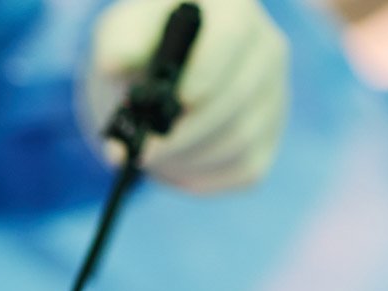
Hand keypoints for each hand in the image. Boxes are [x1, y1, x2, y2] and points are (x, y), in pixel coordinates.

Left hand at [85, 0, 288, 192]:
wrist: (154, 77)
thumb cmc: (139, 49)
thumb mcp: (120, 34)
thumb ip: (118, 44)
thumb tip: (115, 63)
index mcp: (231, 8)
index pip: (230, 37)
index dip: (203, 74)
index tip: (172, 102)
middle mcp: (265, 47)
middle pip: (236, 97)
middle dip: (181, 134)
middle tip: (140, 152)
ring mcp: (273, 93)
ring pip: (239, 139)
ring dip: (186, 158)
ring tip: (150, 156)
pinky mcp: (269, 135)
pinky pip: (244, 168)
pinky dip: (202, 176)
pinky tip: (174, 164)